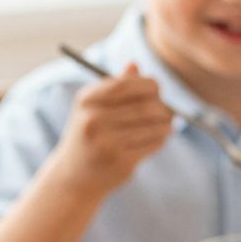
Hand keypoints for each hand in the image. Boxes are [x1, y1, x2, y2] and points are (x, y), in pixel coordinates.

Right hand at [52, 65, 174, 190]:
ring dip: (166, 125)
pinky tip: (157, 139)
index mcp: (87, 100)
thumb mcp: (94, 108)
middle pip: (147, 105)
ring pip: (155, 125)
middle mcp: (93, 119)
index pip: (128, 84)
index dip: (149, 85)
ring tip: (165, 125)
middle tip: (166, 112)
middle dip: (162, 107)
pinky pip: (154, 143)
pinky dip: (161, 139)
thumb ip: (115, 86)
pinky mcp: (120, 161)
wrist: (74, 176)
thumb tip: (135, 64)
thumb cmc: (89, 135)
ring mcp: (107, 142)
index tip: (156, 91)